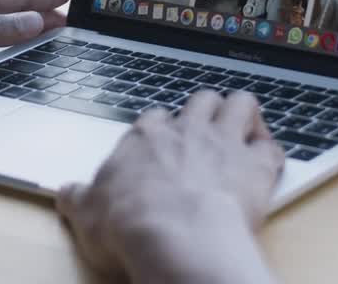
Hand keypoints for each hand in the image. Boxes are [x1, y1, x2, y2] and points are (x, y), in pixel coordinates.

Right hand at [58, 92, 283, 283]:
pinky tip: (268, 163)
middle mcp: (187, 131)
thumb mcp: (86, 214)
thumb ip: (78, 198)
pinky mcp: (256, 166)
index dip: (161, 129)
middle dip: (205, 110)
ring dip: (243, 113)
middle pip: (201, 100)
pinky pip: (272, 147)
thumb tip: (65, 192)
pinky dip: (271, 152)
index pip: (154, 118)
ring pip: (240, 103)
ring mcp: (225, 143)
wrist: (175, 236)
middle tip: (204, 130)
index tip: (161, 144)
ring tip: (242, 129)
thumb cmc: (129, 224)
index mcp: (146, 138)